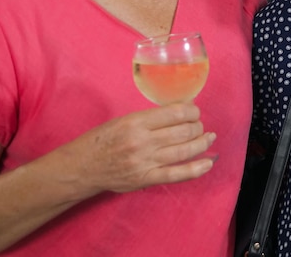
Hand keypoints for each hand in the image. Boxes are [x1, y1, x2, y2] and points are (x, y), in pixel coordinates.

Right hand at [55, 103, 215, 196]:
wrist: (82, 168)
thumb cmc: (101, 140)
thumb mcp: (123, 120)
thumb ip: (150, 118)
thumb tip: (180, 112)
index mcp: (136, 122)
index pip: (175, 113)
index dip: (192, 111)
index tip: (194, 111)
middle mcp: (142, 141)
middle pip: (184, 131)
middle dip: (198, 126)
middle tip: (199, 125)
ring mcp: (145, 162)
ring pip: (184, 150)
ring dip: (202, 143)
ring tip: (208, 138)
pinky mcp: (146, 179)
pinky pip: (177, 174)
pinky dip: (196, 169)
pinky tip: (208, 162)